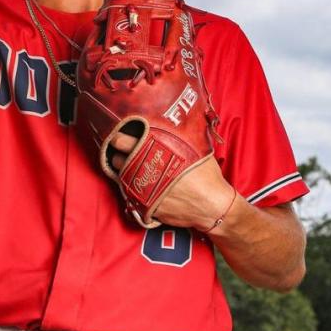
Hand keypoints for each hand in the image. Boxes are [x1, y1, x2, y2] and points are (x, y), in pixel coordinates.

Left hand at [109, 131, 235, 229]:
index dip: (118, 138)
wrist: (213, 207)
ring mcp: (143, 190)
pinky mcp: (144, 206)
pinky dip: (131, 188)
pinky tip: (139, 183)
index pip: (124, 142)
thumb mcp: (195, 149)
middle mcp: (145, 171)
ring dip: (122, 171)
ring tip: (130, 167)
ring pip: (120, 177)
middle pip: (117, 160)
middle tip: (121, 151)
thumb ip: (177, 138)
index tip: (118, 136)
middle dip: (117, 155)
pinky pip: (129, 195)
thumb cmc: (206, 175)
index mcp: (156, 153)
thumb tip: (173, 123)